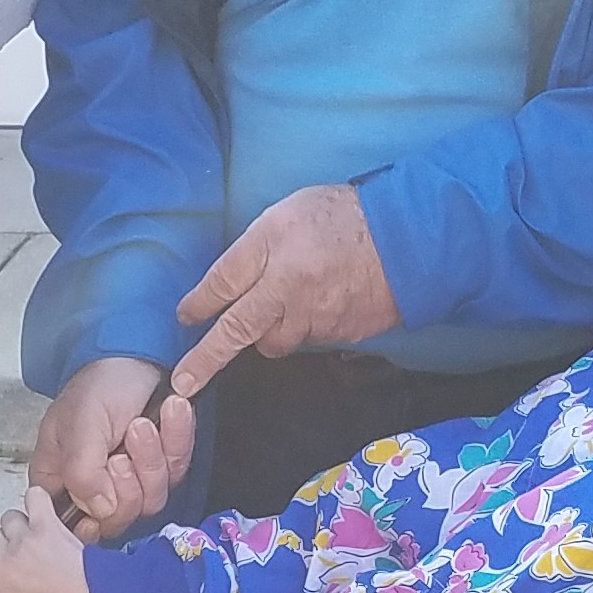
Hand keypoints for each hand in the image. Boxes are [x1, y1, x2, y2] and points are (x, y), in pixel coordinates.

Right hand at [0, 485, 93, 592]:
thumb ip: (0, 577)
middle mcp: (6, 557)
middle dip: (8, 540)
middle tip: (28, 553)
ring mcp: (25, 538)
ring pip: (11, 516)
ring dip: (23, 523)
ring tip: (40, 537)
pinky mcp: (45, 524)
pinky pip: (33, 496)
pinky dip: (38, 500)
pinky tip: (44, 512)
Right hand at [29, 359, 197, 534]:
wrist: (136, 356)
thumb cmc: (98, 385)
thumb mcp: (81, 423)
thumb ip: (82, 471)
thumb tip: (99, 511)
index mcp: (59, 480)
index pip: (73, 524)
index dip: (95, 516)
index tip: (107, 481)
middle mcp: (93, 488)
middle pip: (118, 519)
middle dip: (130, 481)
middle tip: (127, 442)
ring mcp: (130, 482)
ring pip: (151, 500)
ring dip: (152, 457)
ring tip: (143, 423)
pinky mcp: (161, 471)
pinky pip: (177, 472)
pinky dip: (176, 440)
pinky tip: (170, 412)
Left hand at [172, 185, 399, 397]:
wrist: (408, 237)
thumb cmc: (346, 215)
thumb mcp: (291, 210)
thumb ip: (258, 245)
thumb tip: (233, 280)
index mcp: (271, 244)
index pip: (221, 282)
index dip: (199, 304)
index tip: (185, 317)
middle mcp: (285, 285)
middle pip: (235, 331)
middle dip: (205, 360)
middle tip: (184, 382)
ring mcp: (312, 315)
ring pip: (273, 342)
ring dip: (270, 332)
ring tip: (287, 305)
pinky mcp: (335, 334)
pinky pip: (308, 339)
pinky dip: (306, 327)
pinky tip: (321, 304)